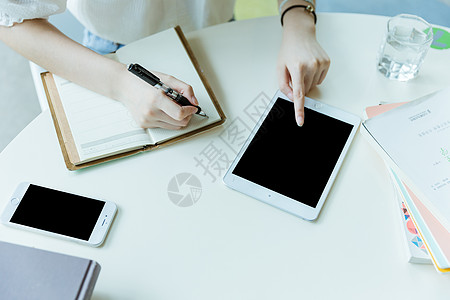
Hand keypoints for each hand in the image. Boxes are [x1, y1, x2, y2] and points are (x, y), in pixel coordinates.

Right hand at [119, 68, 198, 128]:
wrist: (124, 86)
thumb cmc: (143, 81)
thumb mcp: (166, 79)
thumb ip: (184, 89)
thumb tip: (194, 101)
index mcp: (156, 99)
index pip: (179, 114)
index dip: (190, 111)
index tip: (193, 108)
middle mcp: (150, 112)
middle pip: (179, 123)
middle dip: (187, 116)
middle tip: (187, 108)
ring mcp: (146, 120)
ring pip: (173, 127)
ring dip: (177, 119)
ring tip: (174, 108)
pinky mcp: (143, 125)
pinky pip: (163, 126)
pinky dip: (166, 119)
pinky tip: (162, 110)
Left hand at [277, 11, 329, 125]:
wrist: (300, 34)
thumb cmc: (288, 51)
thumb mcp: (280, 68)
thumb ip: (284, 86)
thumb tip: (293, 98)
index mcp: (297, 68)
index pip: (299, 94)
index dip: (299, 110)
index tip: (300, 121)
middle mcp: (311, 66)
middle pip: (305, 90)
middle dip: (299, 86)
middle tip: (295, 73)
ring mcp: (321, 64)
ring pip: (313, 85)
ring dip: (306, 80)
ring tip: (302, 67)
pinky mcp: (327, 63)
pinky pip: (319, 79)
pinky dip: (314, 76)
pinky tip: (310, 66)